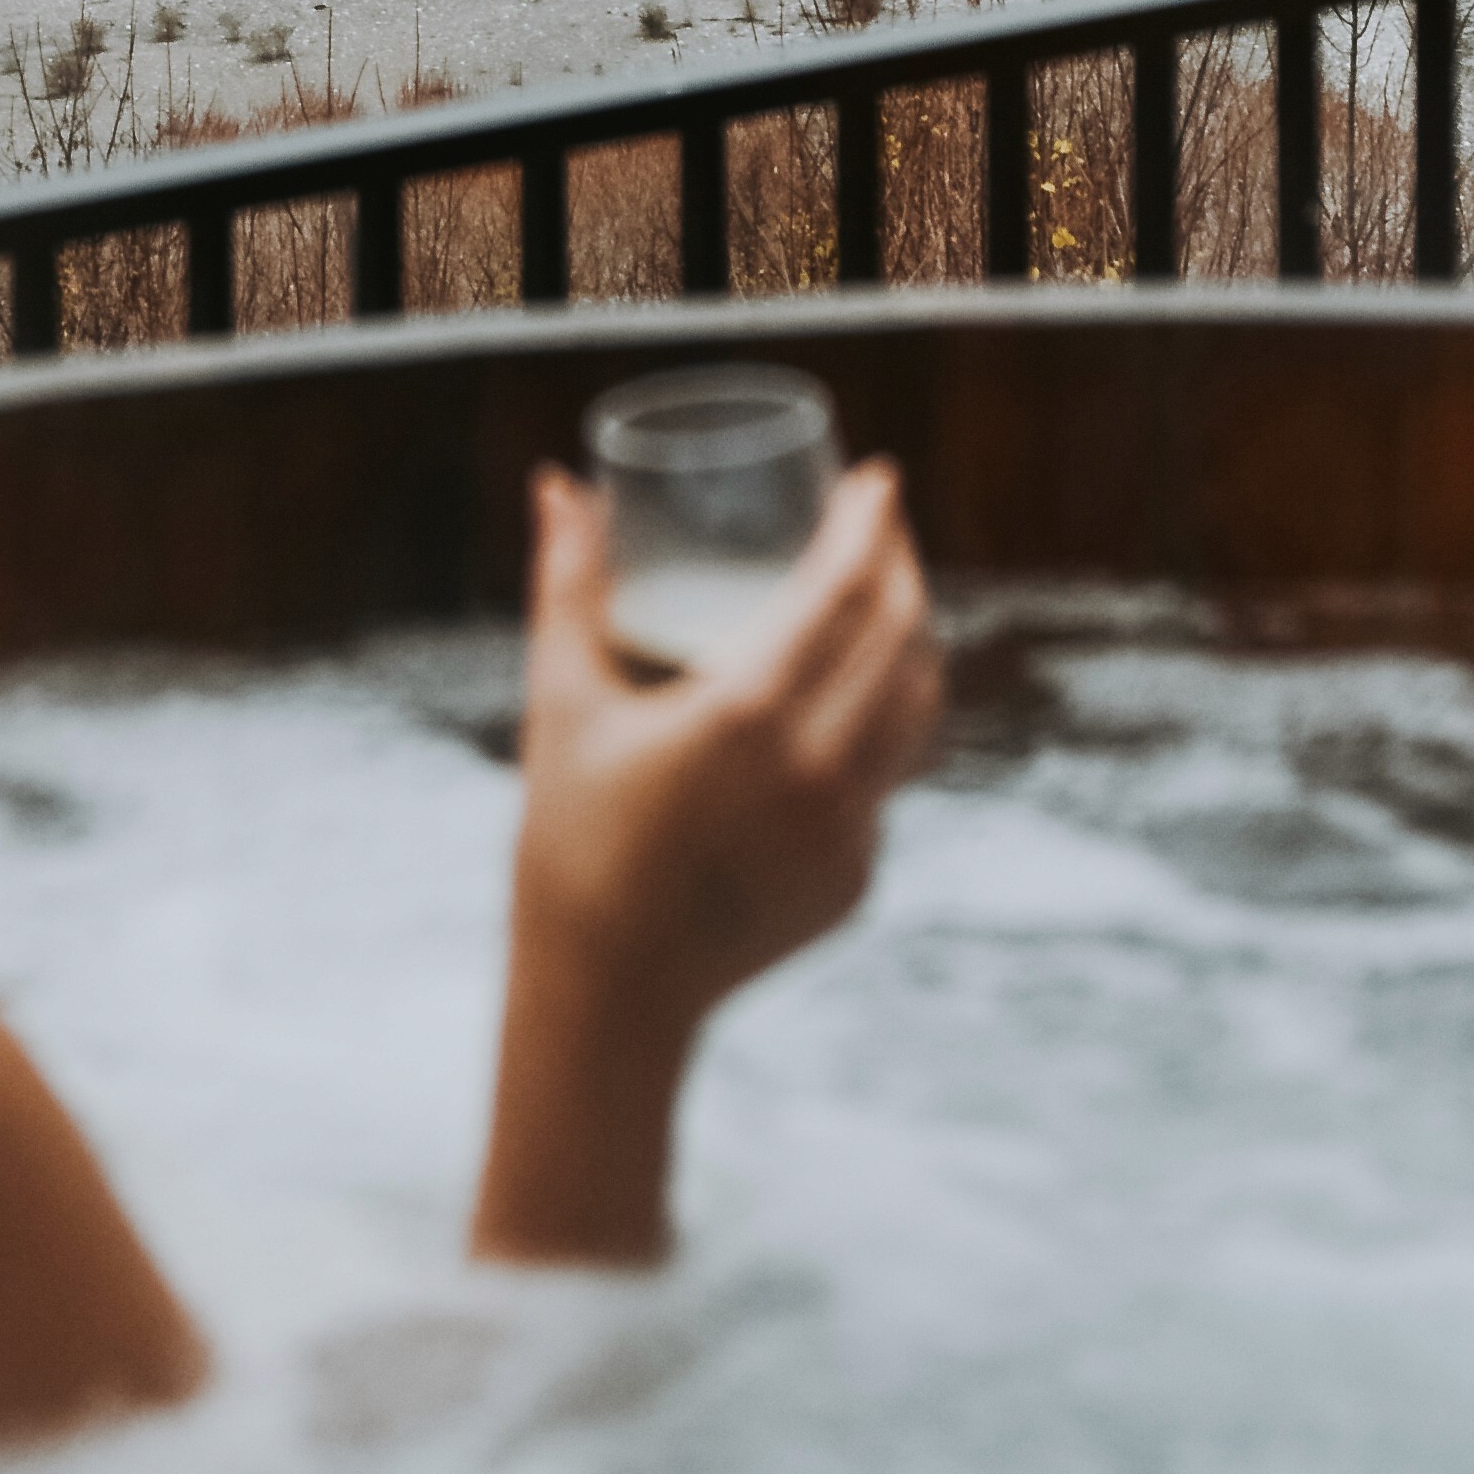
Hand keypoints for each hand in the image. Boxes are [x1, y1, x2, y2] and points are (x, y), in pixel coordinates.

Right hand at [471, 453, 941, 1265]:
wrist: (607, 996)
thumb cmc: (568, 838)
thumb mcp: (561, 699)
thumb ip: (567, 582)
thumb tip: (557, 483)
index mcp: (747, 715)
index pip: (845, 591)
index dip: (871, 524)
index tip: (878, 477)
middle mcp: (817, 771)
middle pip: (901, 638)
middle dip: (901, 565)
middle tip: (880, 524)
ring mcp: (847, 832)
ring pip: (916, 709)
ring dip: (911, 641)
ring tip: (884, 600)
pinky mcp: (857, 879)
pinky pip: (888, 776)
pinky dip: (881, 719)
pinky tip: (853, 700)